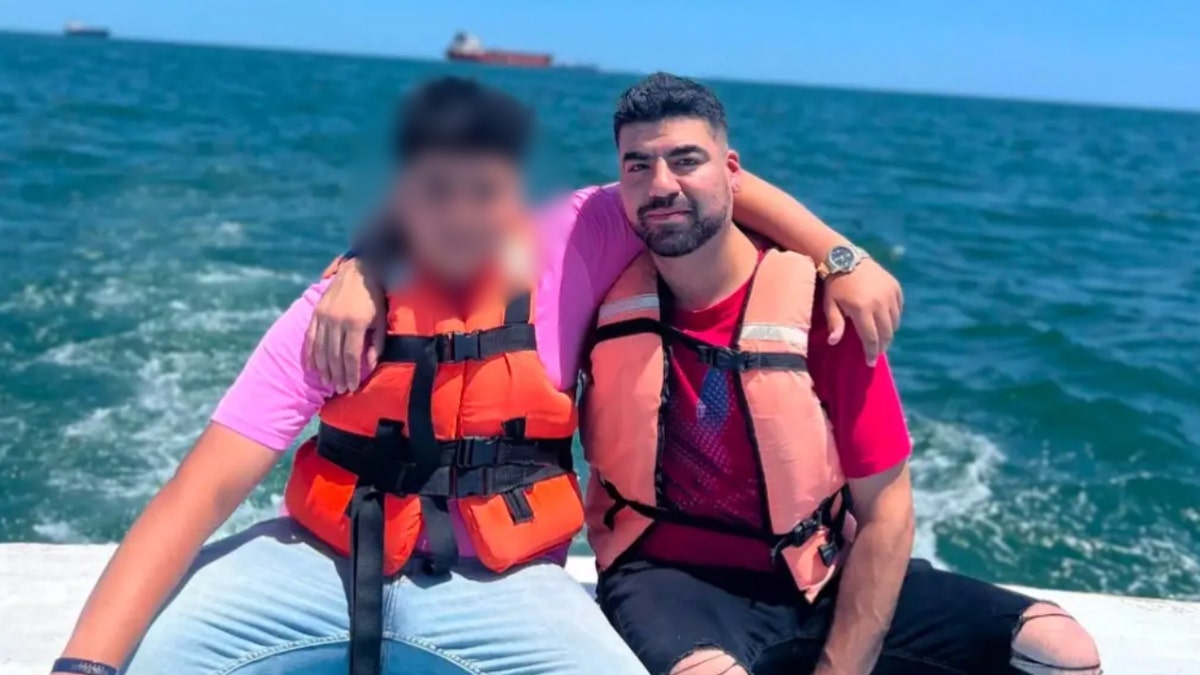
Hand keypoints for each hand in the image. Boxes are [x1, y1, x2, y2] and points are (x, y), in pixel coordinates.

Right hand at [304, 258, 386, 392]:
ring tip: (328, 382)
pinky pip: (310, 338)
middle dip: (337, 375)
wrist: (358, 271)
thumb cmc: (375, 298)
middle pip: (334, 356)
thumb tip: (369, 367)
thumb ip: (376, 344)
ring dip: (323, 369)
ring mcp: (324, 316)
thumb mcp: (381, 321)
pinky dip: (311, 355)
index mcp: (355, 323)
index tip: (351, 387)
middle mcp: (336, 320)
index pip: (351, 356)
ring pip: (320, 349)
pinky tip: (313, 368)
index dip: (350, 374)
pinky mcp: (316, 313)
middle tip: (339, 389)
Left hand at [823, 258, 902, 365]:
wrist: (845, 257)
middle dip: (881, 346)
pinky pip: (898, 308)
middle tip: (876, 353)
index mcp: (862, 309)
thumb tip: (833, 342)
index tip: (869, 363)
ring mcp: (889, 294)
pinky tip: (886, 322)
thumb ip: (835, 323)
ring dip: (888, 333)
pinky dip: (894, 318)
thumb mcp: (830, 304)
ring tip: (880, 339)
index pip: (871, 338)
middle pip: (886, 333)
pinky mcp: (895, 287)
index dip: (871, 353)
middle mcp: (879, 302)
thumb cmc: (834, 284)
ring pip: (894, 322)